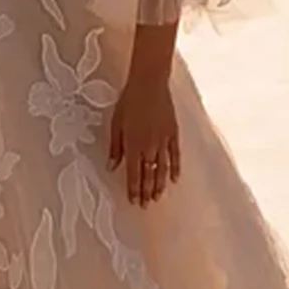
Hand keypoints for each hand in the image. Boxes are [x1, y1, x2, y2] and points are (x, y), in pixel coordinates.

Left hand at [108, 75, 179, 206]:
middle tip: (146, 205)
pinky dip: (175, 168)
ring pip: (162, 169)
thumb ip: (115, 148)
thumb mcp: (115, 124)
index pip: (133, 174)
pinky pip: (175, 155)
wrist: (149, 83)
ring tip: (158, 197)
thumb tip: (112, 166)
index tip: (134, 202)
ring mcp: (163, 141)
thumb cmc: (129, 101)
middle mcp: (149, 147)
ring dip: (160, 185)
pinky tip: (175, 179)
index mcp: (133, 146)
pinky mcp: (173, 134)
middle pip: (149, 175)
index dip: (134, 190)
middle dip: (147, 192)